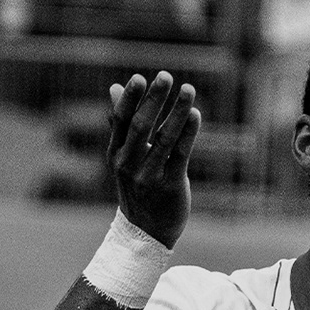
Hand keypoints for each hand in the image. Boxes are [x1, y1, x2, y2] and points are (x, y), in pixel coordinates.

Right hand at [106, 70, 199, 248]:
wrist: (146, 233)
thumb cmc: (138, 187)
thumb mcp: (124, 157)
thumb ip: (122, 124)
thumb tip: (115, 88)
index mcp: (116, 154)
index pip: (121, 121)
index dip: (130, 100)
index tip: (139, 78)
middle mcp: (129, 165)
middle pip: (141, 126)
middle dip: (154, 100)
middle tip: (165, 76)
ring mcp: (149, 177)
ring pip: (164, 139)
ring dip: (177, 112)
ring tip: (188, 90)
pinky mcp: (170, 186)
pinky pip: (180, 155)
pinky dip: (188, 133)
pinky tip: (195, 115)